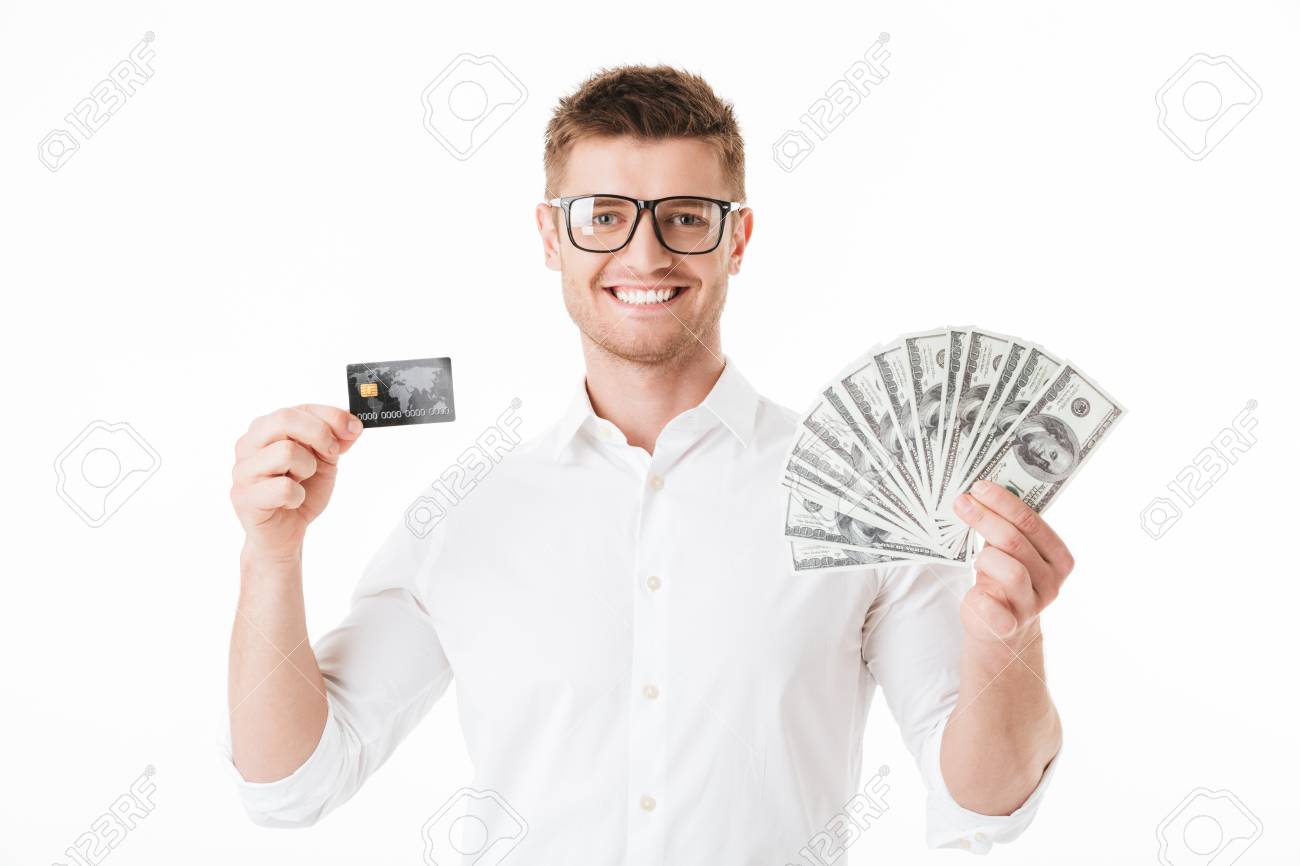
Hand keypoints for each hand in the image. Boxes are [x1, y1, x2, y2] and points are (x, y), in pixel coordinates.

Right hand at [230, 404, 362, 560]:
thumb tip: (352, 425)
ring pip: (286, 452)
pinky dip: (298, 497)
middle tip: (331, 454)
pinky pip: (283, 488)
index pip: (300, 409)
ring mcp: (243, 470)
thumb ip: (336, 440)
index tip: (353, 429)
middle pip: (285, 419)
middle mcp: (249, 444)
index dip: (331, 416)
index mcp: (267, 429)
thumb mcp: (324, 461)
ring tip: (301, 481)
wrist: (285, 533)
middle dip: (320, 435)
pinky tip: (291, 502)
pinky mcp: (244, 496)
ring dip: (307, 469)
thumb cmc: (300, 492)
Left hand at [952, 480, 1074, 645]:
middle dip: (986, 518)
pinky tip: (976, 592)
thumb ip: (1007, 525)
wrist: (1001, 626)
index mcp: (1058, 557)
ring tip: (975, 558)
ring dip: (986, 558)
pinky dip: (979, 597)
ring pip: (1011, 570)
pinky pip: (993, 608)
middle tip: (962, 503)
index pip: (1032, 522)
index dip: (1004, 502)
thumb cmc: (1003, 576)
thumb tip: (979, 490)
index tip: (979, 487)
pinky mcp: (1009, 626)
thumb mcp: (1011, 550)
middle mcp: (1052, 582)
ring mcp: (1032, 605)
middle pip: (1016, 542)